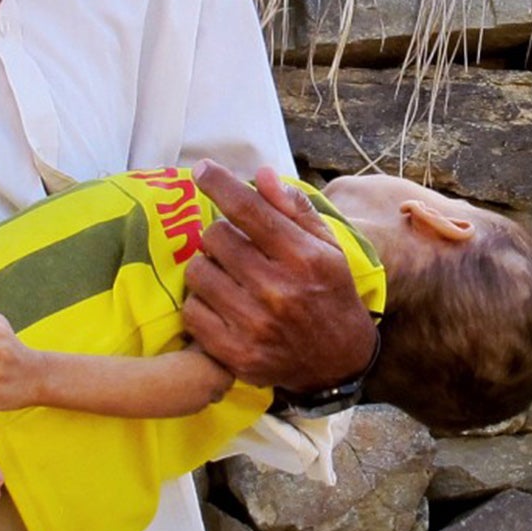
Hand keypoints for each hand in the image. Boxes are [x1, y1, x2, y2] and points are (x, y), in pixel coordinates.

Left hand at [181, 161, 378, 390]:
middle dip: (220, 234)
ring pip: (198, 272)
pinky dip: (201, 302)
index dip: (219, 184)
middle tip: (233, 245)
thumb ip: (294, 209)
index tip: (203, 169)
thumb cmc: (330, 292)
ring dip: (208, 267)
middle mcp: (279, 290)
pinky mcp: (236, 354)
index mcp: (304, 258)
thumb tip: (260, 174)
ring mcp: (255, 325)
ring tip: (228, 274)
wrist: (338, 361)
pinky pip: (192, 311)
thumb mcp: (327, 247)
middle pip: (214, 237)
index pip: (248, 209)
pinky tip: (222, 303)